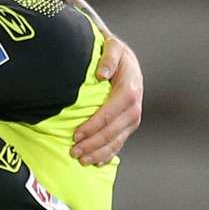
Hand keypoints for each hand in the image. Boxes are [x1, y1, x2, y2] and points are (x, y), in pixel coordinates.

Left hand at [72, 36, 142, 164]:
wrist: (125, 58)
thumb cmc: (113, 52)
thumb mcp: (113, 46)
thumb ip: (108, 58)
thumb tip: (101, 74)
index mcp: (130, 90)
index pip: (109, 113)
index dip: (93, 126)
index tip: (75, 134)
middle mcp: (134, 107)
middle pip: (113, 131)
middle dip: (93, 144)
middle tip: (74, 152)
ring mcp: (133, 118)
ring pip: (117, 141)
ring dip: (99, 153)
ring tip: (81, 160)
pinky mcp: (129, 124)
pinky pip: (120, 143)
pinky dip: (108, 154)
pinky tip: (97, 162)